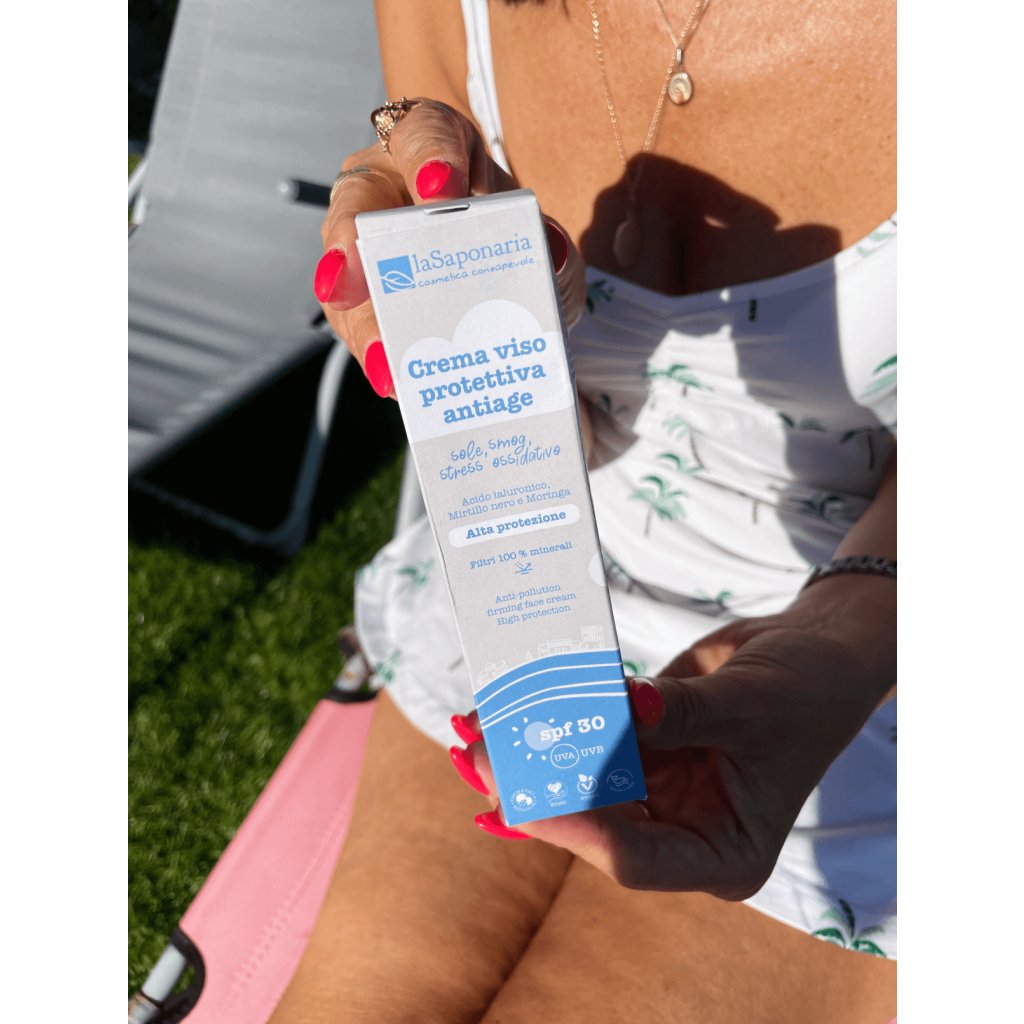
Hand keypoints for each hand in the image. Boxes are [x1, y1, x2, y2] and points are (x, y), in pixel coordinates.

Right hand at [313, 98, 585, 396]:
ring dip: (362, 322)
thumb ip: (548, 247)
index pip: (423, 134)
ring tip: (384, 362)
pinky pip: (357, 327)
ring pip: (345, 278)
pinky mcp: (361, 302)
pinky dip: (377, 355)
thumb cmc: (517, 246)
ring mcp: (366, 248)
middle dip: (352, 247)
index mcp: (434, 148)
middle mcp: (387, 189)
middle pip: (356, 207)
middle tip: (352, 284)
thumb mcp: (540, 241)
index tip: (440, 191)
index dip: (427, 158)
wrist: (514, 288)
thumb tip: (550, 254)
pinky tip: (396, 381)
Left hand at [452, 594, 892, 895]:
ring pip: (579, 781)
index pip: (632, 858)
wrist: (816, 650)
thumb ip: (679, 713)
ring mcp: (658, 790)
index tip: (521, 791)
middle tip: (480, 753)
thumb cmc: (806, 688)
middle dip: (535, 788)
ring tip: (478, 728)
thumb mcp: (749, 704)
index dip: (573, 826)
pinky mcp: (641, 751)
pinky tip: (509, 707)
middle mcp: (682, 830)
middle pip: (593, 822)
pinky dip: (553, 722)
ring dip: (532, 754)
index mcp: (721, 851)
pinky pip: (588, 739)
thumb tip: (622, 707)